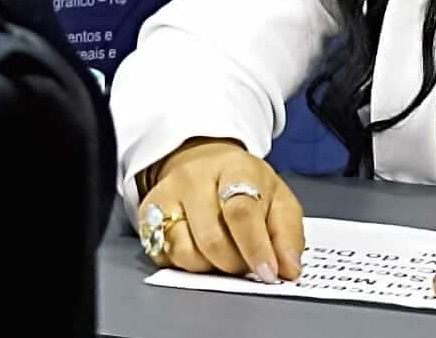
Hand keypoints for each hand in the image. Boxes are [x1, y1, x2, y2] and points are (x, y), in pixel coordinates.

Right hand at [137, 138, 303, 281]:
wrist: (203, 163)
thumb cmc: (245, 185)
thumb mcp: (278, 199)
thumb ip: (288, 234)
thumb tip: (288, 268)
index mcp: (235, 168)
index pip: (241, 211)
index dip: (256, 248)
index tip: (268, 272)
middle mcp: (195, 177)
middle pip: (212, 239)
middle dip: (235, 263)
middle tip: (245, 261)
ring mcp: (167, 194)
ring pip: (186, 253)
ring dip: (210, 267)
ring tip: (222, 253)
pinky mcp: (147, 213)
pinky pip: (164, 256)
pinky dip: (186, 265)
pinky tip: (199, 250)